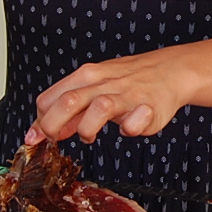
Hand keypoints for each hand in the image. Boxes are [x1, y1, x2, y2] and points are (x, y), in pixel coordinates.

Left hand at [29, 49, 197, 143]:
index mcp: (86, 76)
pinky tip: (127, 129)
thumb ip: (70, 109)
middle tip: (54, 140)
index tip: (40, 137)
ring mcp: (127, 95)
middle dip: (53, 125)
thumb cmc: (129, 81)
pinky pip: (134, 123)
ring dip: (87, 128)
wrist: (171, 71)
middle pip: (68, 101)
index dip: (40, 121)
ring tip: (90, 136)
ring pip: (99, 108)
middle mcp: (104, 83)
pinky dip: (128, 129)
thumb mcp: (95, 88)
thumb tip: (45, 130)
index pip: (50, 98)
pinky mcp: (149, 108)